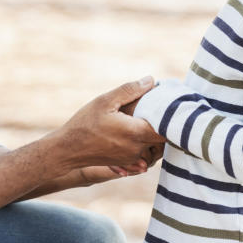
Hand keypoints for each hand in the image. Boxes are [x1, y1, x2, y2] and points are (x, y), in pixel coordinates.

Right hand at [50, 76, 165, 174]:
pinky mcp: (127, 162)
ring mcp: (133, 157)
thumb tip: (151, 81)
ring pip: (154, 145)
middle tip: (165, 107)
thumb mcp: (105, 101)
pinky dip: (145, 141)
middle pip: (163, 138)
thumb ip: (129, 90)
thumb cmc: (84, 124)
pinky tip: (137, 128)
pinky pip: (144, 151)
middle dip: (165, 124)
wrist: (67, 150)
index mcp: (136, 132)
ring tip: (150, 116)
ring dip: (155, 133)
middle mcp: (138, 148)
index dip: (174, 116)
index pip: (167, 128)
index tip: (175, 104)